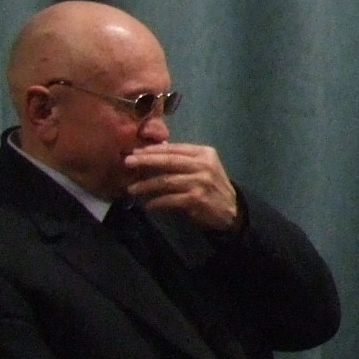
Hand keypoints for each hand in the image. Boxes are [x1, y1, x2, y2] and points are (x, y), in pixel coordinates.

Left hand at [125, 142, 240, 230]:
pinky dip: (157, 202)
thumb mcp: (203, 167)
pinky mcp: (196, 199)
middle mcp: (203, 165)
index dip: (153, 150)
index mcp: (204, 153)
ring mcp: (200, 182)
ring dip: (146, 185)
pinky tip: (148, 205)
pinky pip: (170, 199)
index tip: (135, 151)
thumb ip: (182, 159)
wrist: (231, 209)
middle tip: (127, 162)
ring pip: (166, 181)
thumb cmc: (212, 186)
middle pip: (169, 161)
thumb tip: (152, 153)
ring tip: (132, 188)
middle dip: (145, 161)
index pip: (174, 148)